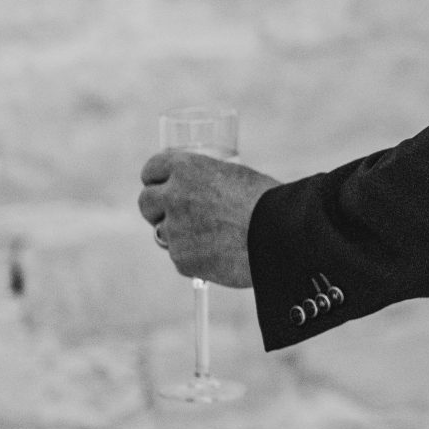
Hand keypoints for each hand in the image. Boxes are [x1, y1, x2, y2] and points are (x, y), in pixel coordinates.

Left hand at [137, 150, 275, 290]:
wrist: (282, 235)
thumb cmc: (269, 201)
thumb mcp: (235, 177)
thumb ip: (208, 182)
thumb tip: (201, 192)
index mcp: (186, 168)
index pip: (151, 169)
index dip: (157, 179)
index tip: (162, 185)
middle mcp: (173, 196)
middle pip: (146, 202)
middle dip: (158, 208)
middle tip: (177, 215)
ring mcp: (174, 230)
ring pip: (163, 233)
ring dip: (179, 234)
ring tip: (210, 238)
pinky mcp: (181, 259)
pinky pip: (180, 257)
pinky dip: (195, 257)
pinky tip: (220, 254)